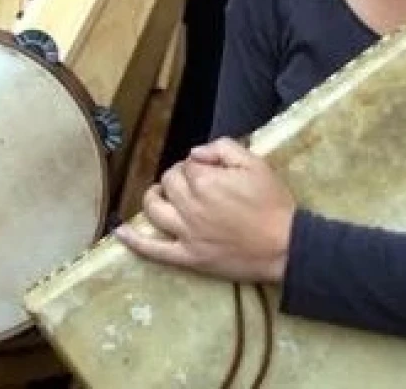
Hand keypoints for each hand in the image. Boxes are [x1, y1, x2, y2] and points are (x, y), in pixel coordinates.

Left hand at [113, 137, 295, 283]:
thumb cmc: (273, 203)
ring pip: (154, 210)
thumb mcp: (255, 163)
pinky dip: (134, 242)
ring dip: (153, 197)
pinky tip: (120, 233)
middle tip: (195, 182)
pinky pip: (154, 250)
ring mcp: (186, 233)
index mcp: (206, 181)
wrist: (285, 246)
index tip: (210, 169)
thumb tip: (194, 152)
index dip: (198, 164)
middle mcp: (190, 205)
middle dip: (178, 177)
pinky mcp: (188, 257)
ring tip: (159, 194)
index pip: (187, 164)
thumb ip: (223, 148)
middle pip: (169, 182)